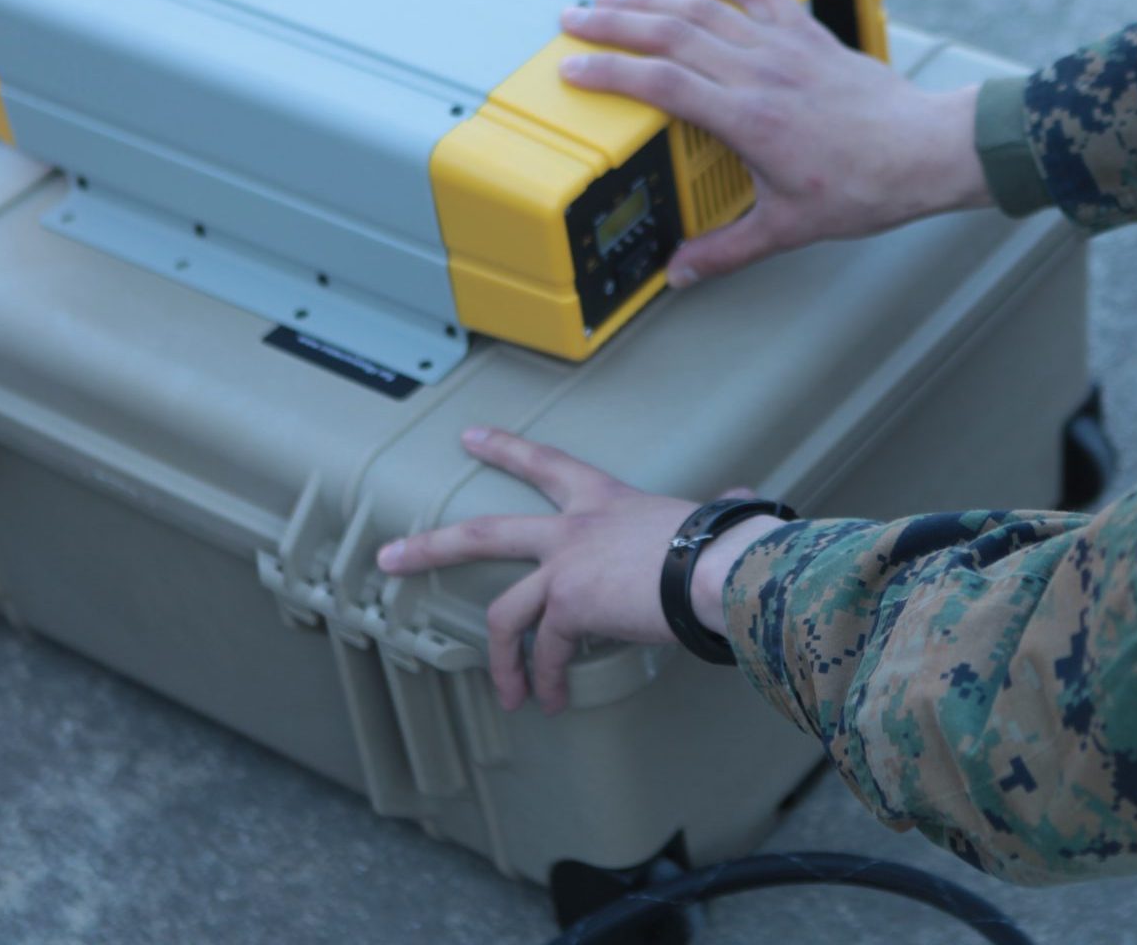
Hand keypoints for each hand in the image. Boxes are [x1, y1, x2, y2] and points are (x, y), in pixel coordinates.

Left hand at [373, 427, 780, 713]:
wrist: (722, 569)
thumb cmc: (726, 545)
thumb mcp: (710, 517)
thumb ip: (718, 509)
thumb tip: (747, 502)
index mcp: (606, 501)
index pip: (549, 464)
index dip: (507, 449)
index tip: (472, 436)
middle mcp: (574, 528)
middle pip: (484, 533)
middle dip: (430, 546)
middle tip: (389, 556)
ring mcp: (564, 566)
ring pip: (502, 613)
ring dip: (499, 659)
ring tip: (507, 693)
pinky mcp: (568, 607)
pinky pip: (546, 652)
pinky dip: (546, 680)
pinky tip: (552, 700)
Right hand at [559, 0, 991, 284]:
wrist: (925, 152)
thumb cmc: (866, 187)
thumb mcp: (788, 228)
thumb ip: (728, 249)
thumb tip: (682, 273)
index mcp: (747, 119)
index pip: (661, 84)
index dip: (610, 74)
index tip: (571, 70)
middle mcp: (760, 74)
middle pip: (672, 33)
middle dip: (614, 25)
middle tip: (572, 17)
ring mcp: (784, 48)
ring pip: (706, 8)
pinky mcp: (808, 36)